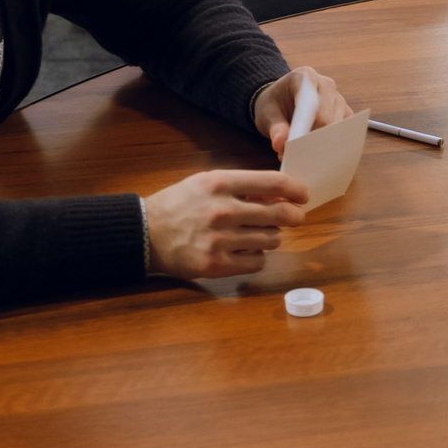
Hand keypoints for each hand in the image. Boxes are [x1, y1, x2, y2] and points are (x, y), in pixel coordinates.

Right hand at [141, 169, 310, 277]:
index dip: (296, 190)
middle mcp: (222, 211)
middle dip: (294, 216)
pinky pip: (257, 262)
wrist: (145, 233)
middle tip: (295, 217)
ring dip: (272, 236)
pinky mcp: (217, 264)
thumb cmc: (178, 205)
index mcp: (220, 184)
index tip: (303, 195)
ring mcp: (220, 240)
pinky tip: (245, 250)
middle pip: (279, 214)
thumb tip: (279, 194)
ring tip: (259, 233)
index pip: (273, 183)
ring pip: (271, 239)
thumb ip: (241, 186)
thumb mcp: (206, 183)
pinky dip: (257, 256)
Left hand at [252, 65, 352, 156]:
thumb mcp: (267, 115)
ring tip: (302, 152)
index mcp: (306, 77)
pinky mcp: (346, 112)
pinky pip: (344, 131)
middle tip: (295, 155)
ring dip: (321, 143)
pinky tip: (316, 151)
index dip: (307, 126)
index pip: (312, 103)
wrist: (281, 100)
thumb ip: (275, 128)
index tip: (296, 144)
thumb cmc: (274, 105)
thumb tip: (280, 144)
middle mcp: (326, 84)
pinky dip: (332, 143)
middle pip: (327, 118)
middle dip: (312, 139)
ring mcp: (339, 98)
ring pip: (337, 126)